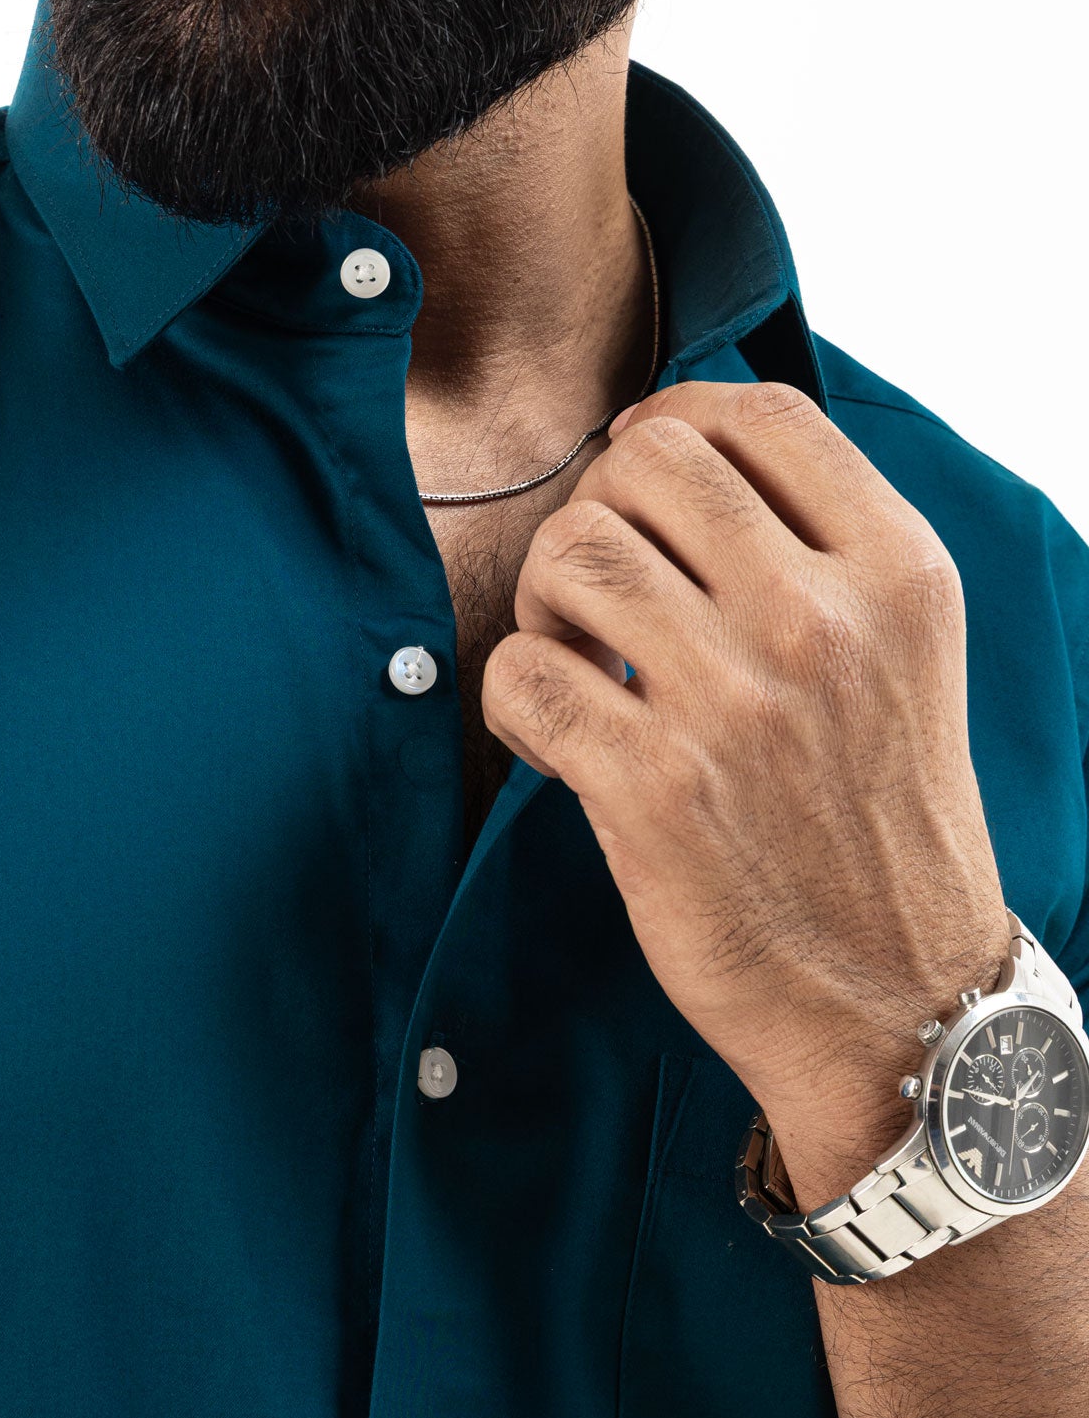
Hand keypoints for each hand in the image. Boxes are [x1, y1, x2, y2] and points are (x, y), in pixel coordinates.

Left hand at [480, 381, 1012, 1208]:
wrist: (897, 1001)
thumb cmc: (882, 829)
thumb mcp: (904, 661)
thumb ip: (820, 556)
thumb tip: (682, 461)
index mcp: (898, 574)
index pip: (758, 416)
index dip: (670, 422)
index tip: (640, 476)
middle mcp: (822, 621)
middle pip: (648, 463)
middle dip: (597, 508)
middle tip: (598, 586)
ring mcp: (736, 705)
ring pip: (573, 553)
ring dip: (544, 598)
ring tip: (573, 656)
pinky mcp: (654, 791)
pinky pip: (521, 676)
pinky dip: (513, 694)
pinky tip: (550, 733)